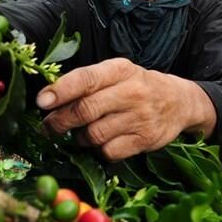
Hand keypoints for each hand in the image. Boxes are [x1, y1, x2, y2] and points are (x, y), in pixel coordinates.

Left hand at [36, 58, 215, 159]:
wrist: (179, 101)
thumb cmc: (135, 85)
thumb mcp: (114, 73)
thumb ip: (85, 82)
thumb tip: (48, 97)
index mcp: (119, 69)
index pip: (85, 79)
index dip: (60, 91)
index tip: (41, 101)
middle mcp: (131, 92)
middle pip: (85, 110)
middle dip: (59, 121)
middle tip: (47, 126)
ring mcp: (140, 118)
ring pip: (94, 134)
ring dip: (79, 137)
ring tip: (80, 131)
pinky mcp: (146, 140)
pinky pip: (109, 152)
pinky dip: (99, 149)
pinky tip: (102, 141)